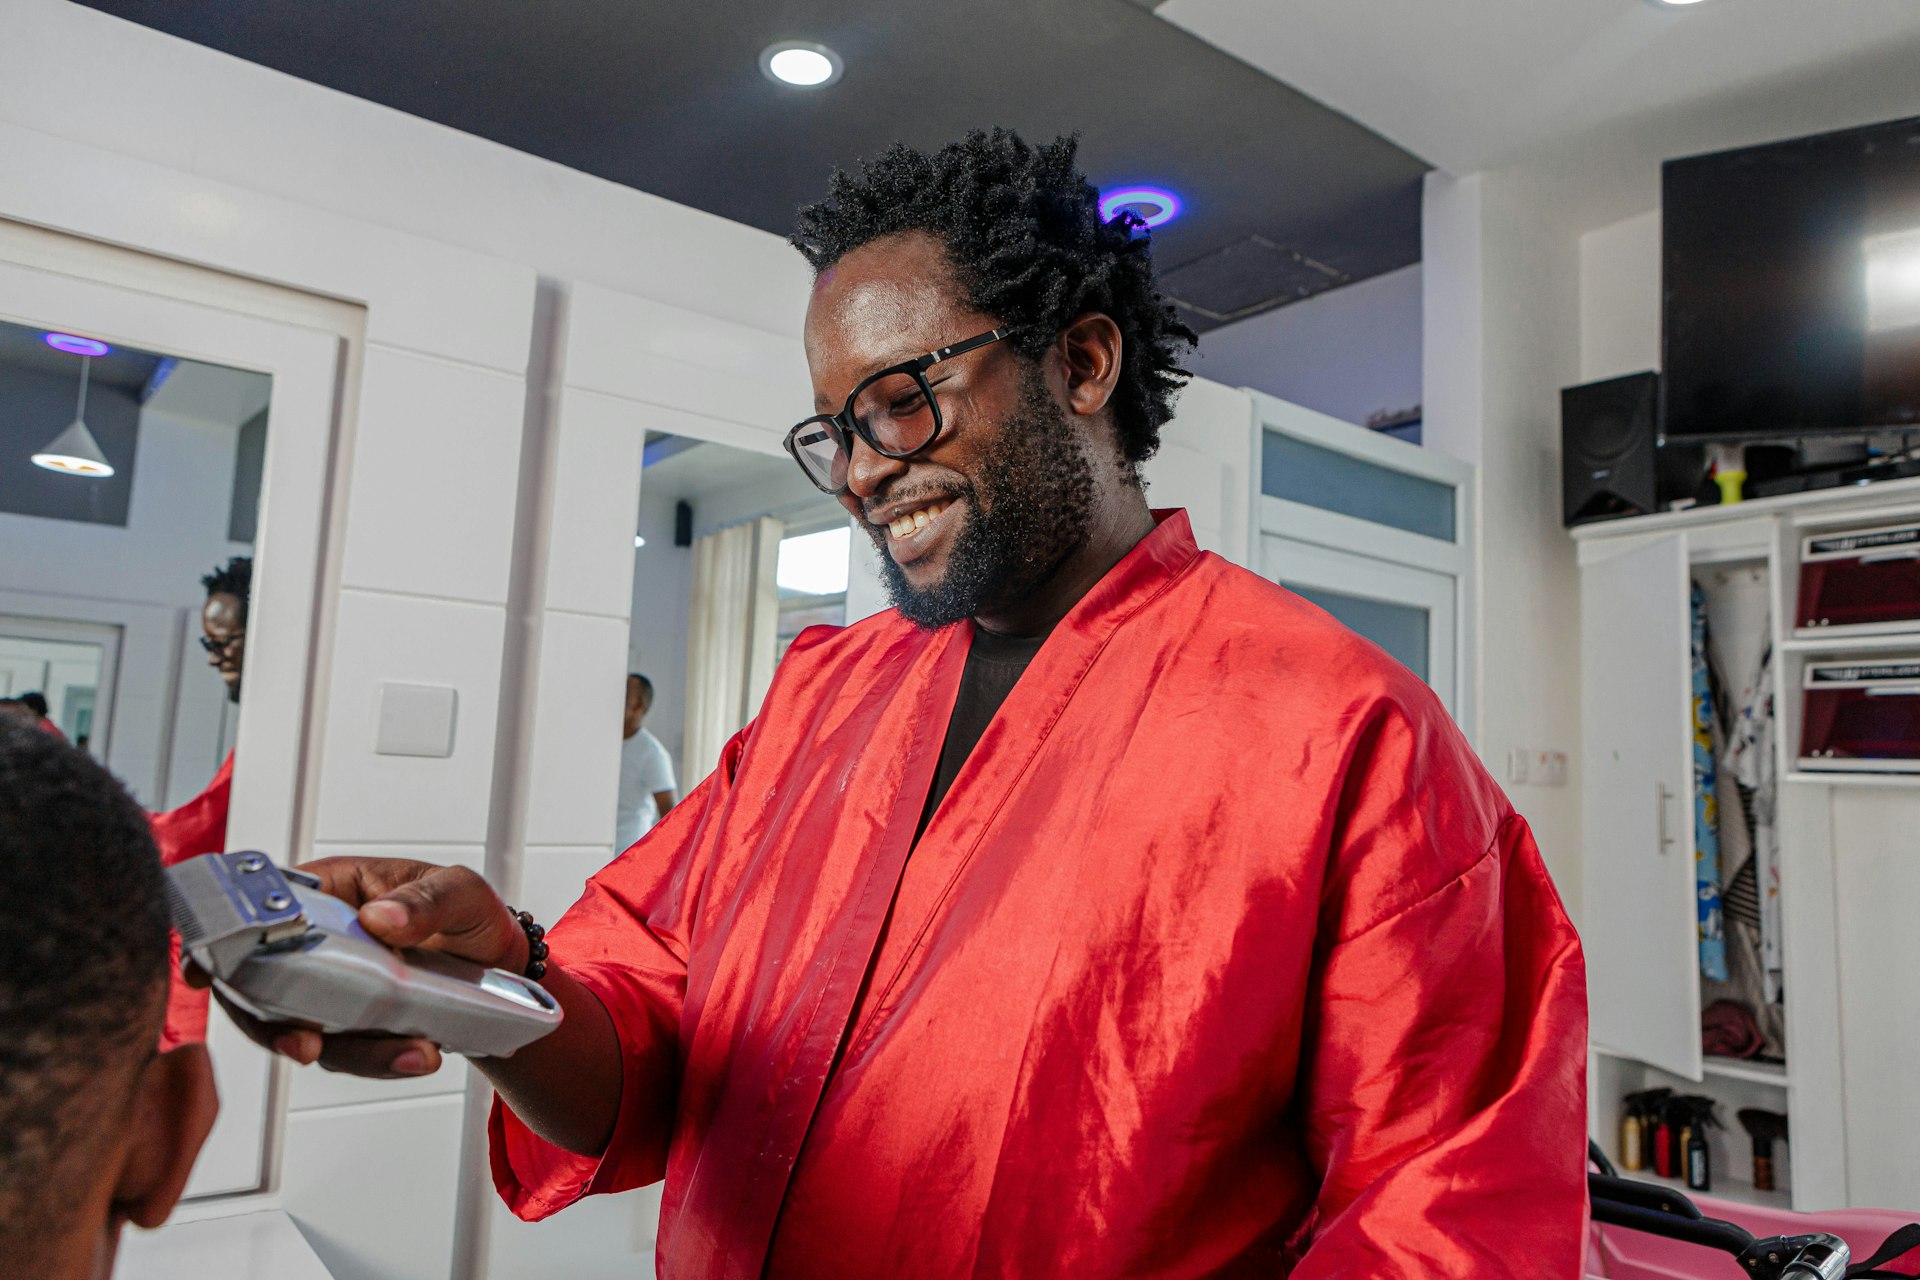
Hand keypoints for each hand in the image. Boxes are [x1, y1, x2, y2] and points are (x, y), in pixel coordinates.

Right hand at [193, 857, 527, 1078]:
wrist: (499, 964)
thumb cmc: (469, 914)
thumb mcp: (459, 892)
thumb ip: (423, 900)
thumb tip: (380, 918)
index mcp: (330, 891)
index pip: (259, 908)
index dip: (221, 941)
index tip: (206, 972)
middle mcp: (319, 941)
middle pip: (262, 983)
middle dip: (276, 1022)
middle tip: (307, 1045)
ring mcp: (331, 988)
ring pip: (301, 1028)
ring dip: (343, 1051)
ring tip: (408, 1053)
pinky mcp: (351, 1025)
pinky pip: (345, 1051)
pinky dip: (375, 1061)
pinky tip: (416, 1056)